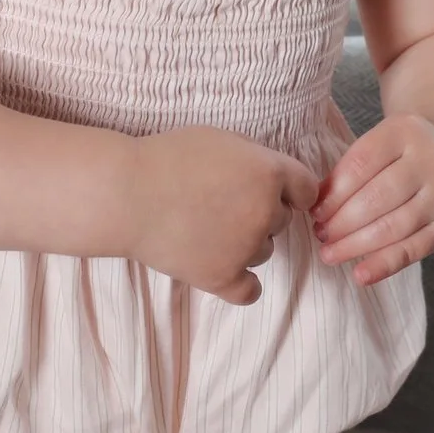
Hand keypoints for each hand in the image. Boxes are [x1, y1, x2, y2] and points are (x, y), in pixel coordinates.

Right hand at [123, 126, 322, 304]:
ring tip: (206, 229)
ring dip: (245, 244)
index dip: (291, 191)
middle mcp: (265, 211)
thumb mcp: (222, 140)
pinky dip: (241, 283)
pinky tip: (227, 271)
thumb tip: (277, 180)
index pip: (306, 190)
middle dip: (259, 214)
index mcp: (269, 173)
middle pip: (282, 221)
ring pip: (264, 252)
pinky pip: (250, 291)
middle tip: (221, 206)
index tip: (275, 194)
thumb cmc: (169, 158)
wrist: (127, 193)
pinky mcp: (223, 277)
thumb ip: (257, 158)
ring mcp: (246, 247)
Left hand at [310, 114, 433, 285]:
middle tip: (320, 235)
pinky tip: (360, 274)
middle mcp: (431, 160)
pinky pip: (414, 249)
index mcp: (405, 132)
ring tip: (330, 253)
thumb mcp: (379, 144)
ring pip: (393, 226)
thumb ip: (351, 169)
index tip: (314, 212)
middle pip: (377, 198)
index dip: (334, 193)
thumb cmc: (403, 153)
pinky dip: (384, 264)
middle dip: (341, 222)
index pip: (361, 165)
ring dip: (356, 245)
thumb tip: (318, 205)